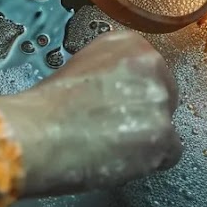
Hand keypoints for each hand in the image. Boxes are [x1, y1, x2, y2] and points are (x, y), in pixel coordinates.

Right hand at [0, 31, 181, 196]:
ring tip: (112, 145)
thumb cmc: (47, 107)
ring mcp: (159, 100)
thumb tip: (123, 93)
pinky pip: (170, 153)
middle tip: (115, 128)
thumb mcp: (82, 67)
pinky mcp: (163, 135)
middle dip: (145, 114)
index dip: (133, 94)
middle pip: (165, 95)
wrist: (36, 134)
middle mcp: (150, 65)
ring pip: (166, 125)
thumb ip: (112, 73)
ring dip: (145, 139)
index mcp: (130, 44)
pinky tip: (122, 159)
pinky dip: (150, 161)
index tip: (118, 105)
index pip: (151, 72)